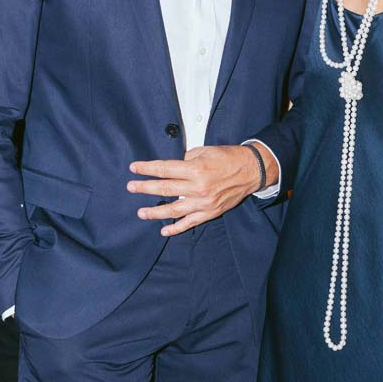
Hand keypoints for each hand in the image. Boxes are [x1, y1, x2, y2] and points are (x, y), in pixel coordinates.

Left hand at [127, 145, 264, 235]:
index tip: (134, 168)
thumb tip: (171, 166)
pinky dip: (176, 228)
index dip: (147, 169)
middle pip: (165, 188)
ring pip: (174, 209)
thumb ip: (186, 159)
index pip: (165, 169)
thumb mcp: (205, 151)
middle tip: (131, 187)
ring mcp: (204, 202)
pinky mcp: (210, 212)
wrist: (251, 170)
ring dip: (155, 211)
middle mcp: (198, 187)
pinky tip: (164, 230)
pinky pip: (190, 222)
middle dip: (145, 188)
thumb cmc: (228, 158)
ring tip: (141, 212)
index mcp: (196, 169)